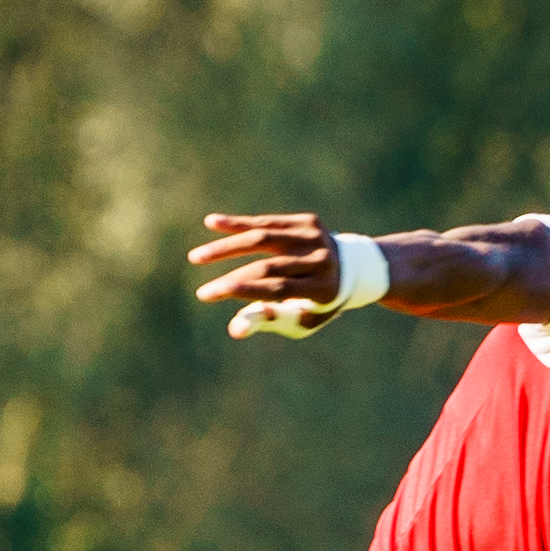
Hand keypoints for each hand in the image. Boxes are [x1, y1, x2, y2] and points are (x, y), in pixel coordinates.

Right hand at [190, 211, 345, 337]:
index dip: (243, 291)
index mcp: (324, 290)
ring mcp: (316, 237)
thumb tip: (235, 329)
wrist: (353, 269)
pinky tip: (212, 223)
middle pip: (269, 267)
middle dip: (232, 278)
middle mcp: (322, 260)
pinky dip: (238, 224)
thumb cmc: (316, 303)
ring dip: (227, 247)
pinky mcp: (308, 221)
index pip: (278, 289)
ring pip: (264, 238)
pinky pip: (267, 222)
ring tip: (196, 257)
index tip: (208, 294)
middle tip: (201, 292)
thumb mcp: (299, 320)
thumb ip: (268, 321)